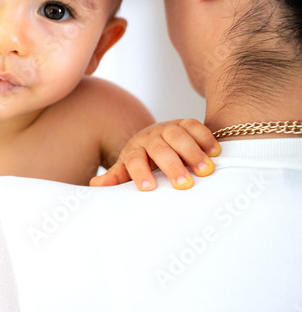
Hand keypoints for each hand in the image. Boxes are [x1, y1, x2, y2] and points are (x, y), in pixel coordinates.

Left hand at [90, 119, 219, 190]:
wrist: (154, 138)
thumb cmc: (143, 161)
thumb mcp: (127, 169)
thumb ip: (115, 178)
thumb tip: (95, 185)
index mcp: (134, 150)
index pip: (134, 159)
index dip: (139, 173)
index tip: (148, 188)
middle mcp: (150, 137)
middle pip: (159, 148)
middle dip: (171, 165)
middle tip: (184, 185)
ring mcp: (168, 128)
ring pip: (178, 135)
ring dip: (192, 152)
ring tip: (205, 170)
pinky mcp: (185, 123)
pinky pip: (195, 125)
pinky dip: (205, 138)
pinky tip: (215, 153)